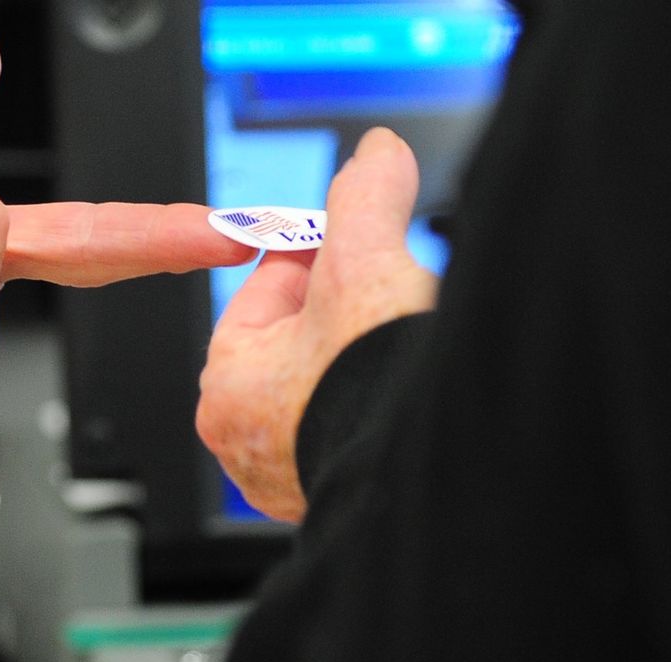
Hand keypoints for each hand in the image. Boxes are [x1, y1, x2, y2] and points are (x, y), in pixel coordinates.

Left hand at [195, 127, 438, 522]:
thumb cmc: (376, 387)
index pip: (266, 292)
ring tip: (411, 339)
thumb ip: (365, 196)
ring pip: (331, 387)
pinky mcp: (340, 499)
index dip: (319, 255)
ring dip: (369, 358)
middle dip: (349, 310)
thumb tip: (376, 152)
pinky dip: (383, 405)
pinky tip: (414, 390)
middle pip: (301, 341)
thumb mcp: (368, 261)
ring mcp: (291, 481)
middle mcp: (246, 445)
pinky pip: (358, 430)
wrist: (443, 469)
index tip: (357, 241)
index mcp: (226, 386)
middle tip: (393, 291)